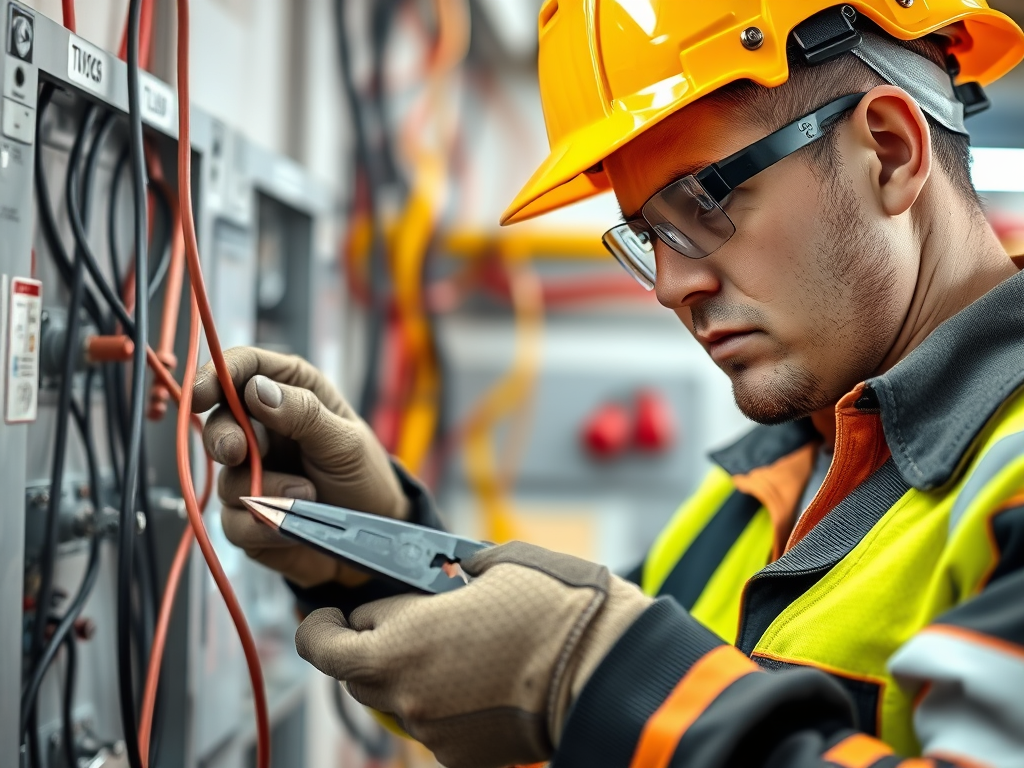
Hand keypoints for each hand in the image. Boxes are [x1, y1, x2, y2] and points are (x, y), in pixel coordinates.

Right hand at [192, 347, 409, 587]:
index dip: (215, 376)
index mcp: (290, 392)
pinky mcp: (246, 515)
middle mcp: (263, 429)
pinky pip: (233, 522)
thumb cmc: (364, 475)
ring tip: (309, 494)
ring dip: (266, 490)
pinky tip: (292, 525)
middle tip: (237, 452)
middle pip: (219, 423)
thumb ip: (304, 414)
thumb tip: (256, 389)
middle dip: (224, 438)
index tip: (202, 395)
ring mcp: (250, 473)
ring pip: (226, 479)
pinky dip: (261, 526)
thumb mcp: (345, 441)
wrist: (369, 534)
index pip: (243, 368)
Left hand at [294, 542, 652, 767]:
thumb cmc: (556, 609)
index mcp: (401, 639)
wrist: (607, 668)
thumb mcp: (497, 563)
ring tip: (455, 649)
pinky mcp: (461, 757)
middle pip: (355, 673)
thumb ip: (451, 569)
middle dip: (371, 646)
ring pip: (394, 701)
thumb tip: (447, 569)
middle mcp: (406, 692)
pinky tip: (479, 681)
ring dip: (408, 675)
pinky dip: (444, 705)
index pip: (326, 640)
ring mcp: (433, 731)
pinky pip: (433, 727)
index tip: (333, 616)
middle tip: (407, 622)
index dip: (329, 623)